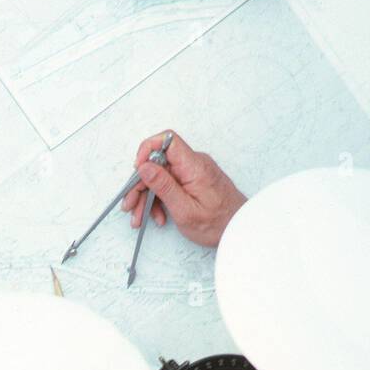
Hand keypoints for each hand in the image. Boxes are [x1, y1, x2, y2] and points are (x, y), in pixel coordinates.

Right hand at [121, 130, 246, 248]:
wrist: (238, 229)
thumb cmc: (218, 224)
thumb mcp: (185, 210)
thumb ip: (164, 186)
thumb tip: (144, 166)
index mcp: (194, 166)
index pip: (167, 140)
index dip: (147, 150)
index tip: (137, 169)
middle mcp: (193, 164)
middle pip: (158, 163)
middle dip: (141, 184)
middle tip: (131, 205)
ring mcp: (192, 172)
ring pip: (161, 176)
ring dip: (147, 196)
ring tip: (140, 217)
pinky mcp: (191, 180)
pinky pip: (169, 183)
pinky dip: (160, 199)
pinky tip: (158, 215)